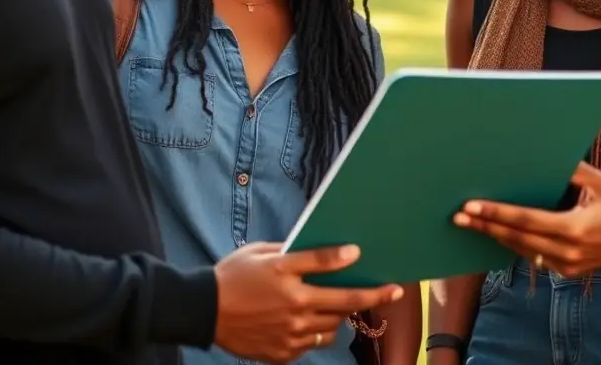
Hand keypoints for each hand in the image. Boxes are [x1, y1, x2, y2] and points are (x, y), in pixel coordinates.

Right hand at [214, 242, 403, 363]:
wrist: (205, 311)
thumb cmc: (233, 274)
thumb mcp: (260, 252)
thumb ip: (292, 252)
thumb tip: (320, 250)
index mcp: (285, 274)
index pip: (326, 263)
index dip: (346, 258)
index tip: (363, 253)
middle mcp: (293, 304)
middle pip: (342, 301)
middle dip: (373, 295)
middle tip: (395, 291)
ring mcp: (290, 332)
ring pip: (332, 326)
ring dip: (342, 314)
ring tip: (344, 304)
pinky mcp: (283, 351)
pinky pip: (313, 343)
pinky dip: (319, 332)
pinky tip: (314, 321)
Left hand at [452, 162, 600, 275]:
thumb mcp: (600, 182)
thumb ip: (571, 169)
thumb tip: (539, 153)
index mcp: (574, 229)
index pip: (525, 221)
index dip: (496, 214)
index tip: (471, 208)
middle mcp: (568, 253)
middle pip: (517, 239)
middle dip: (485, 227)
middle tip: (456, 218)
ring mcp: (569, 266)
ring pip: (523, 251)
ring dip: (497, 237)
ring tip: (470, 225)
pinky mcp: (570, 272)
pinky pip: (536, 257)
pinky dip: (516, 245)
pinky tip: (498, 233)